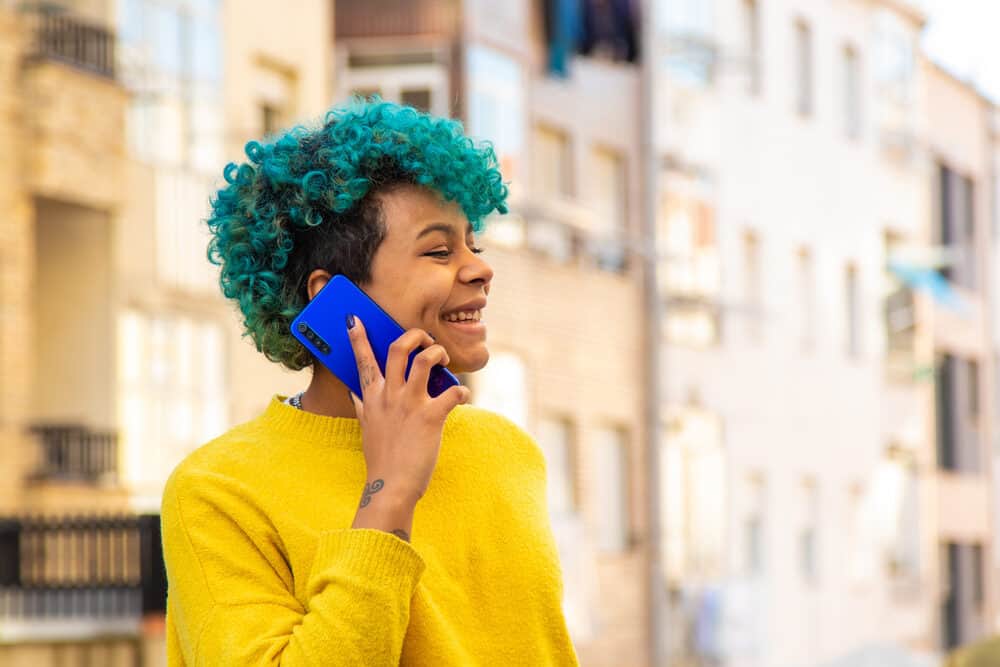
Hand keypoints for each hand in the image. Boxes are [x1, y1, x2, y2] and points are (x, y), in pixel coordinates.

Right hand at [346, 315, 470, 505]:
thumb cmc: (381, 459)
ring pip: (424, 360)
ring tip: (443, 360)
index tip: (354, 319)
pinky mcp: (431, 417)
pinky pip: (453, 392)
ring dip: (438, 353)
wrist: (391, 487)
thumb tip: (356, 394)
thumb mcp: (367, 428)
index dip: (359, 338)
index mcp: (373, 398)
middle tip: (425, 340)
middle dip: (415, 335)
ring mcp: (410, 404)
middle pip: (399, 349)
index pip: (364, 361)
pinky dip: (461, 391)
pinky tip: (462, 397)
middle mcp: (390, 396)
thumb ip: (363, 407)